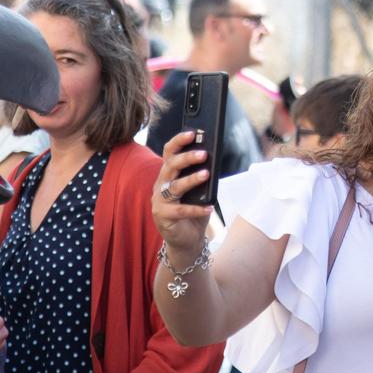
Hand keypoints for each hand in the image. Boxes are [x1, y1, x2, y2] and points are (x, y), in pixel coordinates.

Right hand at [151, 131, 212, 260]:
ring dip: (191, 179)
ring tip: (207, 174)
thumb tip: (213, 163)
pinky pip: (180, 210)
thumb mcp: (199, 192)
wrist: (187, 240)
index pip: (169, 152)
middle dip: (187, 158)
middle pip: (170, 166)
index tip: (193, 133)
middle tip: (204, 154)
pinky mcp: (163, 216)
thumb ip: (202, 177)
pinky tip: (209, 207)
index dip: (179, 141)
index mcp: (168, 175)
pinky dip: (196, 209)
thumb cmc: (193, 211)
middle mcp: (160, 185)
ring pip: (174, 186)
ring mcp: (159, 201)